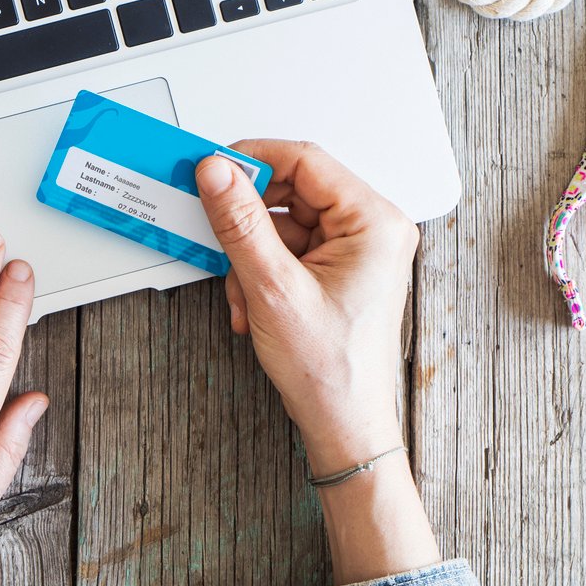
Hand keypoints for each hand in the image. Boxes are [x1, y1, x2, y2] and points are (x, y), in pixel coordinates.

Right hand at [194, 140, 419, 477]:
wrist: (344, 425)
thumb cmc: (333, 370)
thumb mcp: (273, 288)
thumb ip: (241, 223)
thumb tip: (218, 173)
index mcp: (374, 222)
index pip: (305, 161)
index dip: (252, 160)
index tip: (211, 169)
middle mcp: (371, 230)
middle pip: (291, 191)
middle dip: (249, 225)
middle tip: (217, 235)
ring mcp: (355, 251)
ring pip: (282, 223)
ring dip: (250, 257)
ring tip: (245, 296)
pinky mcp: (337, 270)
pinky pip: (287, 249)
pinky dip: (260, 273)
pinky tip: (252, 304)